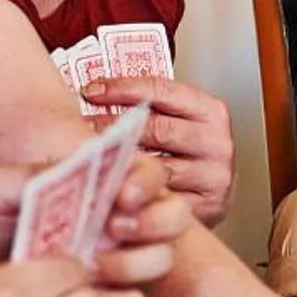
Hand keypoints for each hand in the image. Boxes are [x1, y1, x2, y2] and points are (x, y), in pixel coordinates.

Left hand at [0, 157, 190, 296]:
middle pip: (170, 215)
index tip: (123, 196)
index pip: (146, 172)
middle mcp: (111, 218)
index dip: (146, 181)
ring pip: (159, 258)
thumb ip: (31, 175)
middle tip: (115, 229)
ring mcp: (111, 258)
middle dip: (153, 223)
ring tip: (94, 266)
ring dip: (136, 262)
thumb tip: (72, 168)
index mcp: (95, 183)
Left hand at [81, 75, 235, 225]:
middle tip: (79, 130)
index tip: (90, 92)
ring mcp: (213, 177)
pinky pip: (162, 199)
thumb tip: (93, 92)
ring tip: (89, 160)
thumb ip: (149, 107)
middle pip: (158, 129)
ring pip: (157, 167)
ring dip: (119, 164)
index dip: (122, 88)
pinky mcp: (206, 207)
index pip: (162, 90)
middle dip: (113, 128)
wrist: (214, 190)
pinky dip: (132, 194)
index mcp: (211, 111)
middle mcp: (217, 142)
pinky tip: (110, 189)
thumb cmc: (188, 150)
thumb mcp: (179, 119)